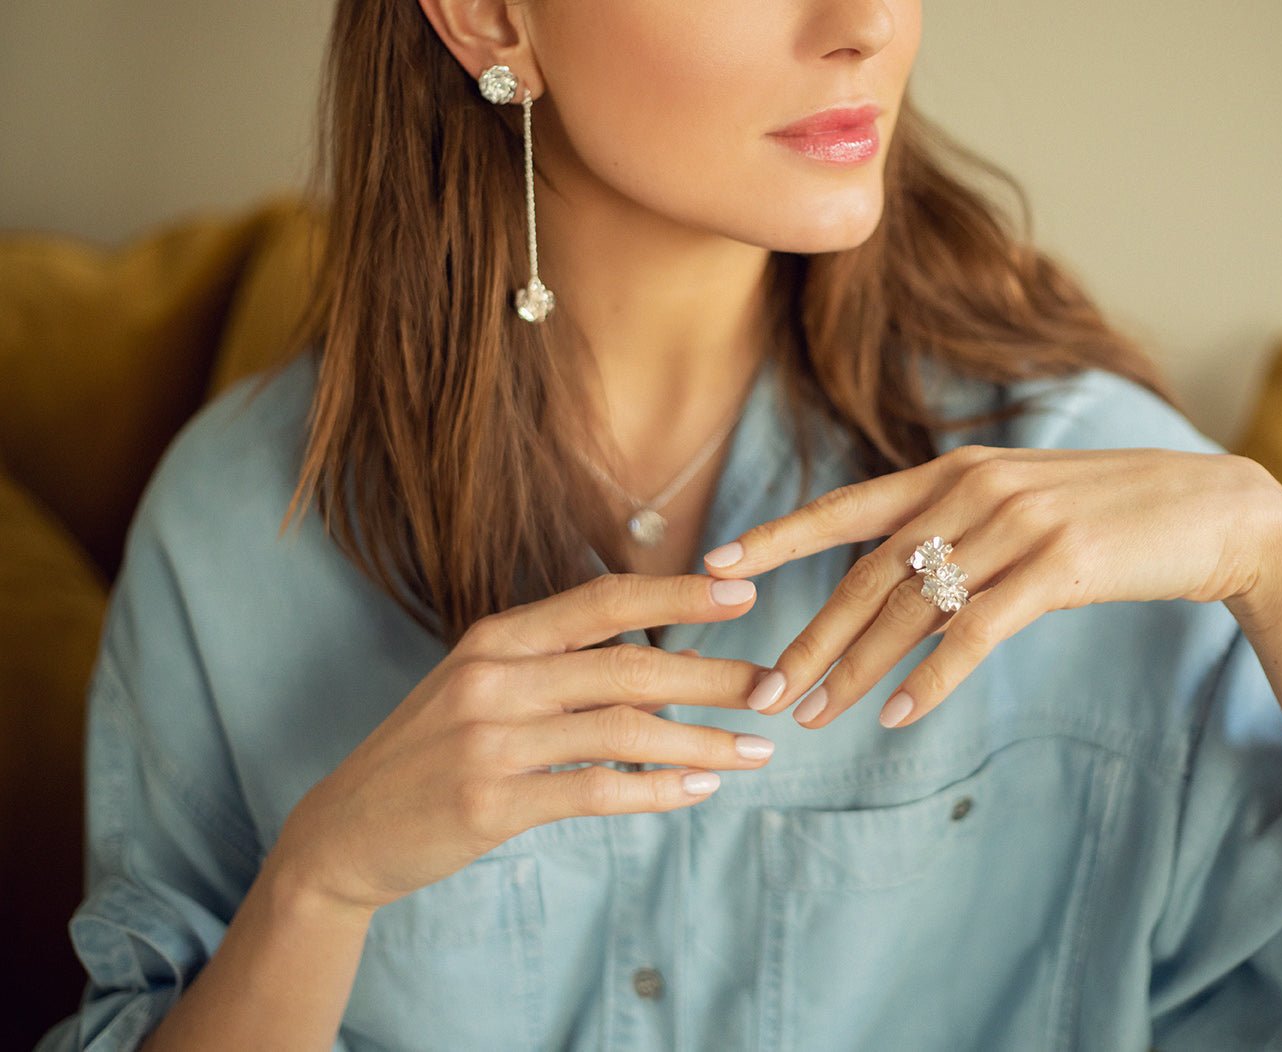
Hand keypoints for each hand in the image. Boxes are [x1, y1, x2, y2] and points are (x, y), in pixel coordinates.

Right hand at [272, 573, 774, 914]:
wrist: (344, 832)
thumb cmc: (432, 753)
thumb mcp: (485, 687)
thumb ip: (564, 667)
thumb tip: (672, 657)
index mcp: (498, 637)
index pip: (604, 600)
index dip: (679, 595)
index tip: (745, 595)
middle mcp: (494, 677)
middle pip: (629, 666)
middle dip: (715, 676)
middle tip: (775, 687)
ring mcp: (489, 740)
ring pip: (624, 731)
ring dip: (703, 742)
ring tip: (758, 751)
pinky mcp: (488, 802)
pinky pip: (596, 791)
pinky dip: (657, 791)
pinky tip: (700, 791)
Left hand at [702, 443, 1281, 729]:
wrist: (1217, 510)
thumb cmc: (1112, 513)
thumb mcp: (1021, 501)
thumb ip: (956, 524)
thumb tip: (898, 575)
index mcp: (954, 470)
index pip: (846, 508)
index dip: (776, 537)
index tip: (714, 567)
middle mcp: (973, 489)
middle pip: (867, 574)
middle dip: (810, 637)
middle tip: (765, 690)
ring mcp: (1014, 525)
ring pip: (910, 608)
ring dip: (854, 669)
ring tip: (813, 716)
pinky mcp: (1057, 567)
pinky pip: (973, 633)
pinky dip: (929, 679)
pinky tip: (896, 716)